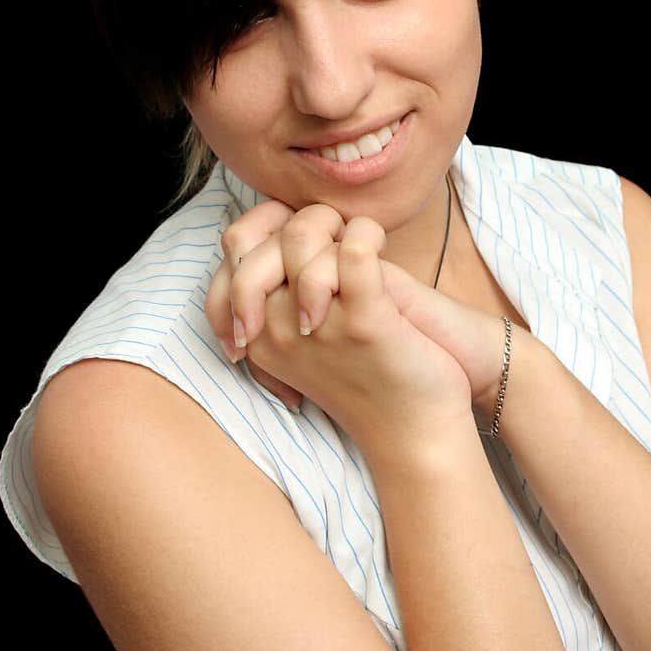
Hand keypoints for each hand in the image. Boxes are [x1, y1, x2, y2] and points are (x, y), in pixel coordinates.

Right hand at [205, 202, 472, 453]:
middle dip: (308, 220)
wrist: (418, 431)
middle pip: (263, 235)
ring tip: (367, 247)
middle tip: (342, 240)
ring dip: (338, 227)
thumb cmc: (369, 374)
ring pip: (301, 234)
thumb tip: (280, 231)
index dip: (270, 219)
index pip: (232, 244)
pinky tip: (382, 249)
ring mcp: (314, 326)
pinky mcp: (363, 323)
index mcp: (257, 330)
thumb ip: (287, 291)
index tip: (312, 237)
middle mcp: (274, 329)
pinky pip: (353, 253)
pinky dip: (367, 236)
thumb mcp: (311, 335)